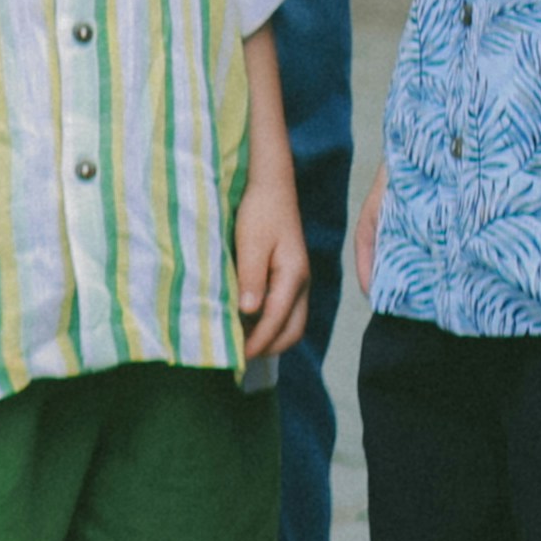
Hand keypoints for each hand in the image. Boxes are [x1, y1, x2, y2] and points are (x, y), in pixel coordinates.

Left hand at [229, 138, 312, 367]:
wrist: (271, 184)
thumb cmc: (259, 210)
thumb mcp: (252, 241)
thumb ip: (252, 277)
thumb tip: (248, 312)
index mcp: (294, 275)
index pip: (277, 320)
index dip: (258, 342)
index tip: (238, 356)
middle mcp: (301, 282)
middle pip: (292, 329)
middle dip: (269, 347)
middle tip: (240, 357)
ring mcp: (298, 279)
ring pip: (291, 321)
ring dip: (270, 336)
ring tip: (241, 343)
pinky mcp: (289, 274)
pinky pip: (284, 308)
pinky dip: (269, 322)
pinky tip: (246, 321)